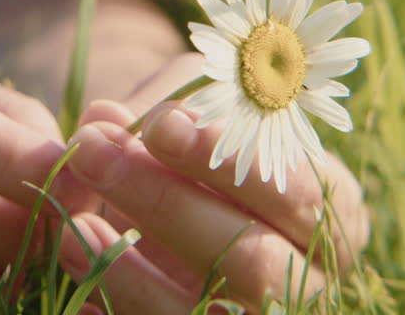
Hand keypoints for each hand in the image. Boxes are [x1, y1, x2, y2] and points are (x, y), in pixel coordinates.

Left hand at [59, 54, 369, 312]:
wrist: (192, 200)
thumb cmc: (210, 141)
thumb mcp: (203, 110)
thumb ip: (165, 109)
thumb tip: (105, 118)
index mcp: (331, 211)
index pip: (293, 191)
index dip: (226, 160)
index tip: (161, 122)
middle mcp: (309, 279)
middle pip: (251, 258)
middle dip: (165, 203)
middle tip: (93, 150)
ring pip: (205, 313)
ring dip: (129, 271)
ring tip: (72, 223)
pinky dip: (114, 305)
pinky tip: (72, 268)